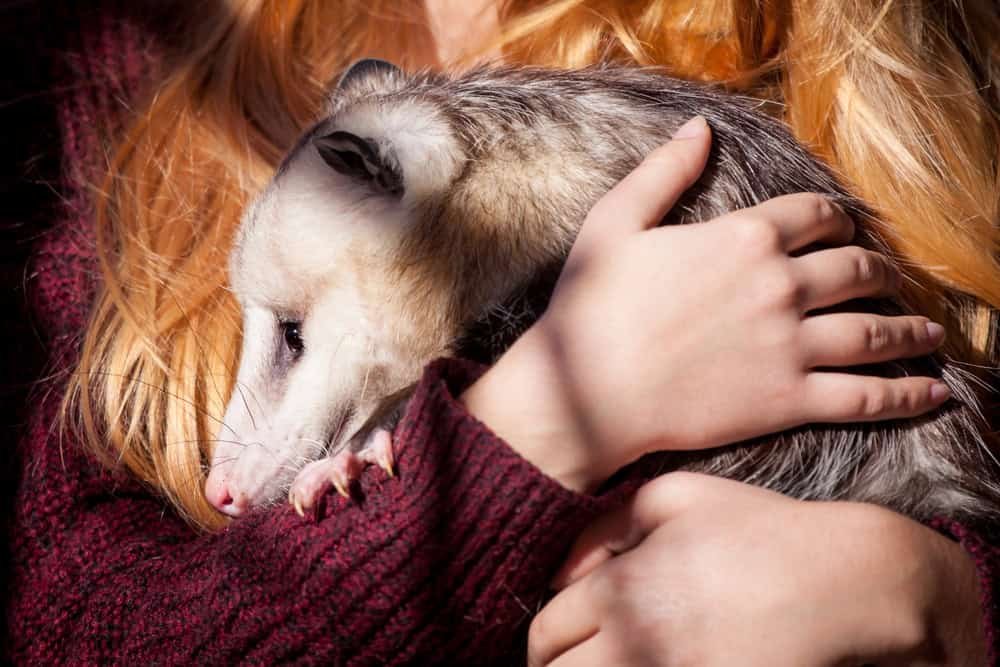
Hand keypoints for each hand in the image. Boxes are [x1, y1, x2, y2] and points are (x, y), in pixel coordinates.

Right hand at [462, 116, 947, 491]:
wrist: (587, 390)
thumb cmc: (592, 307)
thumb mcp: (616, 223)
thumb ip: (663, 173)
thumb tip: (699, 129)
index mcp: (745, 237)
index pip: (818, 216)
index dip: (839, 220)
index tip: (846, 231)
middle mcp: (781, 285)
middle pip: (857, 269)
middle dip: (879, 272)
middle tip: (888, 281)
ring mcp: (791, 345)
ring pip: (874, 331)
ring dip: (909, 330)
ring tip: (928, 334)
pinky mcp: (789, 400)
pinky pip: (865, 397)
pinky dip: (906, 395)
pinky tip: (931, 392)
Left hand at [528, 473, 987, 665]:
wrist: (846, 582)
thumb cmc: (757, 530)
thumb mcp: (675, 496)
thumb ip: (604, 526)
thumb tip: (559, 572)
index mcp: (620, 588)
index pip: (544, 633)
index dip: (543, 638)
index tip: (558, 639)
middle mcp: (636, 642)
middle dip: (559, 666)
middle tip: (576, 656)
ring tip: (610, 661)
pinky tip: (654, 664)